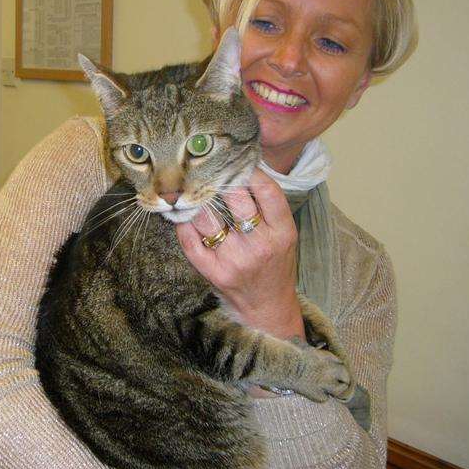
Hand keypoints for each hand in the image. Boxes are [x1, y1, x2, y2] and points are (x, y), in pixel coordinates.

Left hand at [176, 168, 303, 339]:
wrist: (267, 306)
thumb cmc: (276, 264)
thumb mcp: (284, 235)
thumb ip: (269, 206)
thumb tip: (244, 168)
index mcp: (282, 233)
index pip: (267, 191)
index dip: (251, 171)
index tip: (239, 163)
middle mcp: (259, 245)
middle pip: (235, 199)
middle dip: (221, 180)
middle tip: (210, 171)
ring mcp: (234, 259)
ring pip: (207, 216)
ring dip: (197, 200)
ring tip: (192, 189)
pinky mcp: (213, 272)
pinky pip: (190, 241)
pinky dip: (183, 224)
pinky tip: (184, 215)